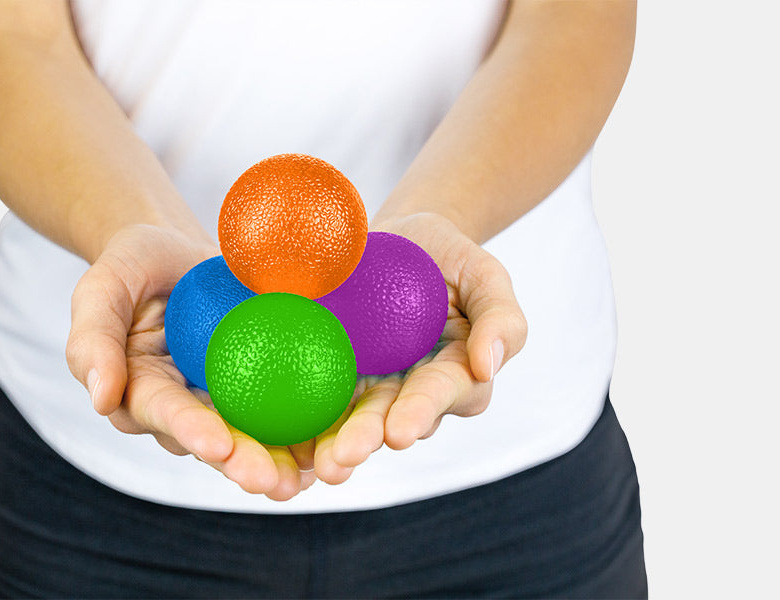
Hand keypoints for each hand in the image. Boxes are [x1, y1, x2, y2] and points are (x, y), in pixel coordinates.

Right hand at [65, 224, 312, 499]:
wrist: (181, 252)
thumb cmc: (135, 267)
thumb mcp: (103, 287)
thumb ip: (93, 338)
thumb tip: (101, 399)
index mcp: (141, 390)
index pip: (164, 412)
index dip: (191, 430)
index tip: (219, 447)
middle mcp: (185, 407)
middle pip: (215, 442)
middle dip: (242, 465)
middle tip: (270, 481)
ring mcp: (226, 400)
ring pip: (254, 439)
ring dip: (281, 462)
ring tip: (307, 478)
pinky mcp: (262, 385)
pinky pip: (287, 412)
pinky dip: (311, 432)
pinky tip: (336, 448)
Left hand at [313, 213, 527, 483]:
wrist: (396, 239)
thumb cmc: (449, 258)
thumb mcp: (486, 276)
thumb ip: (501, 319)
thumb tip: (488, 367)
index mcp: (453, 375)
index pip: (439, 395)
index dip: (420, 412)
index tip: (400, 432)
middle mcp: (408, 390)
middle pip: (388, 418)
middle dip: (366, 439)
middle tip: (342, 458)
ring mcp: (366, 384)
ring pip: (348, 417)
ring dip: (330, 442)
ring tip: (315, 462)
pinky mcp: (327, 370)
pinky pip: (311, 394)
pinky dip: (297, 415)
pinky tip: (277, 435)